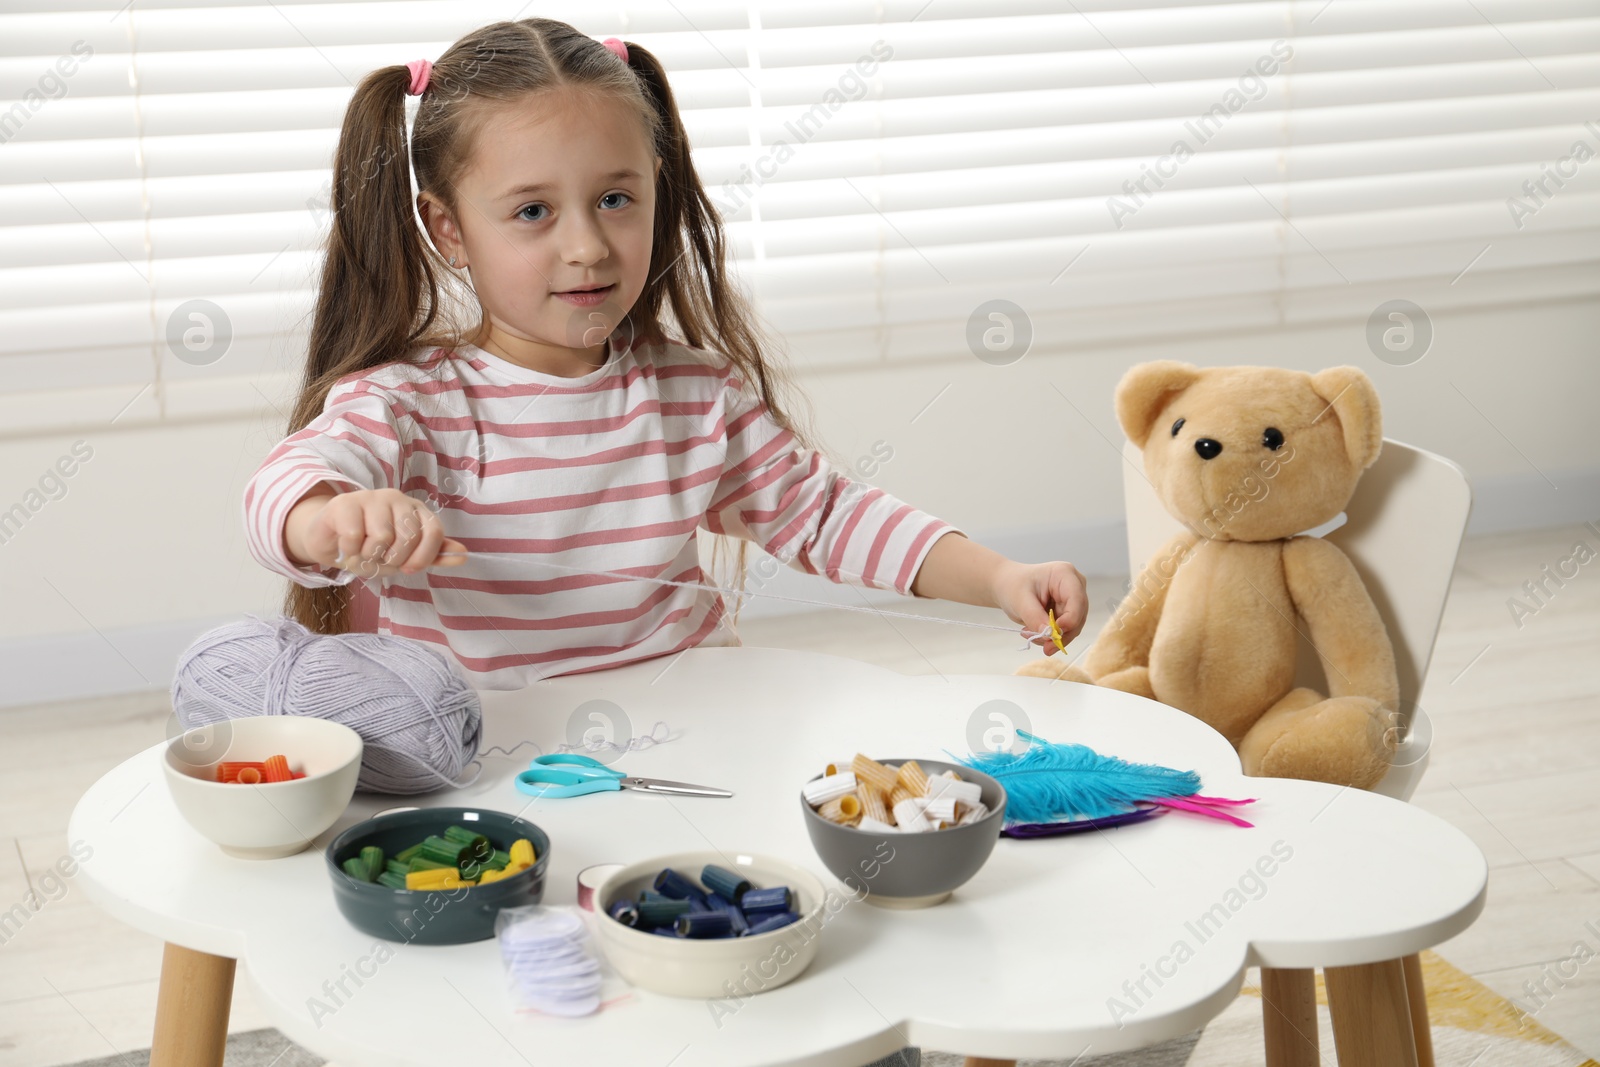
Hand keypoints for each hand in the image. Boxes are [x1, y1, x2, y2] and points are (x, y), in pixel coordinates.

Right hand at [286, 486, 468, 577]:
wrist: (330, 541)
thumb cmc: (371, 548)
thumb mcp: (404, 556)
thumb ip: (433, 555)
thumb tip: (463, 555)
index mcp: (416, 510)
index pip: (434, 531)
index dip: (424, 556)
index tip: (409, 569)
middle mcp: (397, 498)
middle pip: (408, 536)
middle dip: (393, 559)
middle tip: (379, 558)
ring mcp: (371, 497)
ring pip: (382, 537)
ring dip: (369, 556)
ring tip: (362, 552)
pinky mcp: (345, 503)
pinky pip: (355, 537)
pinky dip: (350, 550)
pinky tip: (347, 545)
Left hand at [992, 560, 1087, 655]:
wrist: (1007, 586)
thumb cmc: (1013, 585)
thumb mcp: (1020, 601)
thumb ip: (1035, 617)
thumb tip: (1050, 635)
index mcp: (1064, 574)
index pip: (1076, 600)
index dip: (1070, 620)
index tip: (1054, 635)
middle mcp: (1074, 586)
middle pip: (1078, 617)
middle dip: (1060, 635)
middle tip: (1044, 648)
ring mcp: (1073, 600)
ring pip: (1073, 627)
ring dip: (1053, 638)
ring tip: (1029, 634)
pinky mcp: (1068, 612)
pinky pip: (1065, 631)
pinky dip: (1050, 637)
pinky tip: (1033, 632)